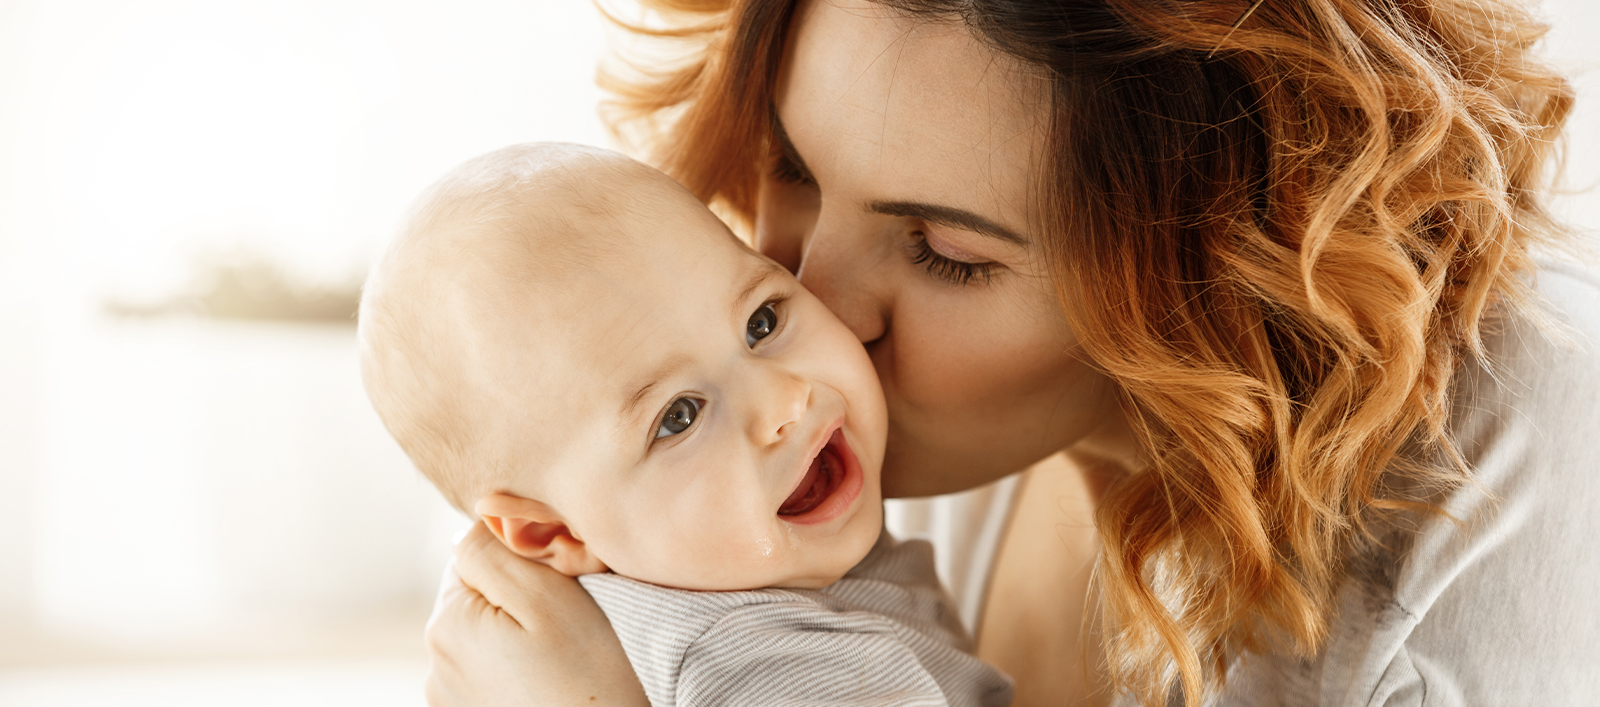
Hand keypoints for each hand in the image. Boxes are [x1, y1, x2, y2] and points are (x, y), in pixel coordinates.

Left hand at [423, 522, 647, 706]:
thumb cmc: (589, 676)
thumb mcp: (548, 597)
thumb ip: (495, 553)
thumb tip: (469, 530)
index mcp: (447, 621)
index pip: (474, 556)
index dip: (522, 561)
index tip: (559, 587)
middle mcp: (437, 662)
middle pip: (478, 598)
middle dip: (517, 599)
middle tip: (567, 622)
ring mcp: (450, 697)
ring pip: (486, 636)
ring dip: (517, 636)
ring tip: (561, 657)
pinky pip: (492, 672)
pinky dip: (518, 670)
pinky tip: (549, 682)